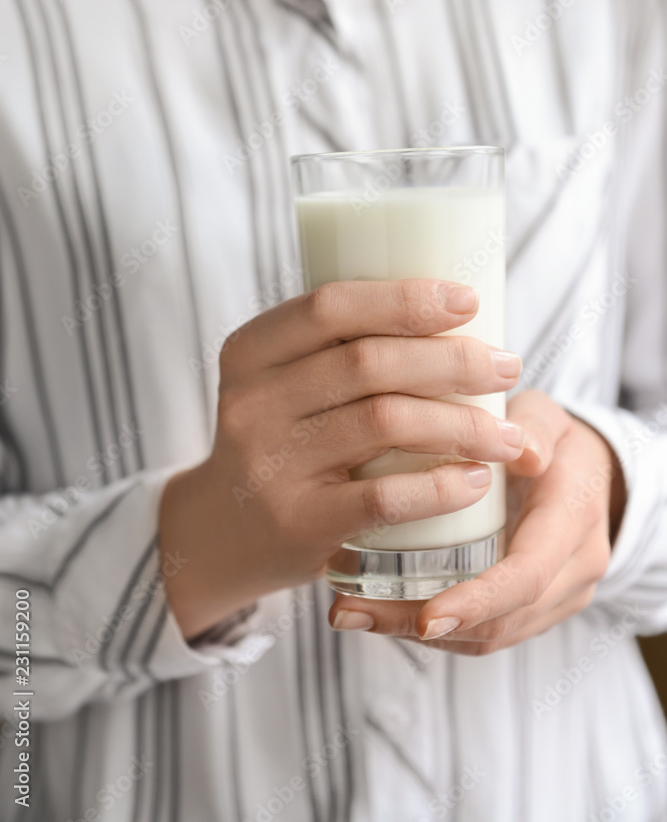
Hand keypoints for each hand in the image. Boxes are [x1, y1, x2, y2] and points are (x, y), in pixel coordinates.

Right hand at [158, 279, 525, 637]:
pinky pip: (383, 497)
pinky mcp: (298, 522)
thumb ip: (338, 351)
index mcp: (252, 352)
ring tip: (508, 434)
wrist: (221, 534)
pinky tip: (478, 480)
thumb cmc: (280, 442)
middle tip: (507, 368)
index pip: (331, 307)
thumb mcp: (282, 385)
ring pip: (384, 422)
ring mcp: (272, 464)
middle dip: (454, 361)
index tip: (470, 302)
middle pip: (369, 363)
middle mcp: (253, 403)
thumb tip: (455, 317)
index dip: (405, 298)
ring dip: (463, 424)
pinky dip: (442, 486)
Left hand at [329, 390, 626, 652]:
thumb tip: (524, 454)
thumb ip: (534, 427)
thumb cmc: (553, 439)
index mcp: (574, 519)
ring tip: (352, 613)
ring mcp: (558, 596)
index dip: (478, 601)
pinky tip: (380, 613)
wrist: (587, 473)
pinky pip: (485, 632)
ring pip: (490, 636)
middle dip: (427, 626)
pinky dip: (434, 629)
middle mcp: (574, 569)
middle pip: (502, 621)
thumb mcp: (546, 417)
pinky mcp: (534, 610)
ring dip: (418, 633)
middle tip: (355, 614)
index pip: (527, 576)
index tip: (425, 617)